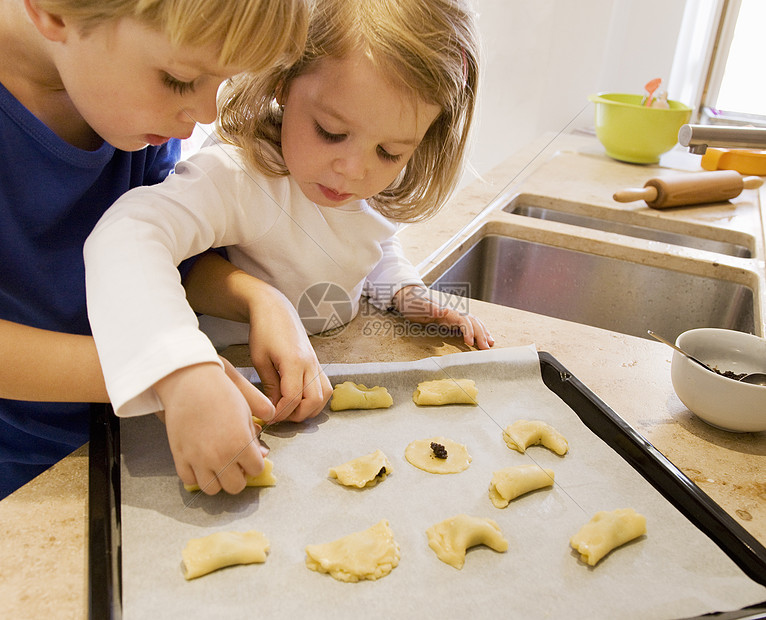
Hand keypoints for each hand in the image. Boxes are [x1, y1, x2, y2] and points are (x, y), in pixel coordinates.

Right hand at [155, 361, 274, 494]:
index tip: (250, 456)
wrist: (189, 382)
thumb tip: (261, 455)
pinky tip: (201, 464)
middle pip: (235, 486)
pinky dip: (197, 476)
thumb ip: (254, 437)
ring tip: (218, 466)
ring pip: (212, 489)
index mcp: (240, 444)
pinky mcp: (180, 457)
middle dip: (239, 476)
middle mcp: (220, 457)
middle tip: (236, 464)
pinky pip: (190, 481)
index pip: (256, 470)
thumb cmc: (221, 392)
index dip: (254, 463)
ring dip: (218, 480)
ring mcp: (198, 459)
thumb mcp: (246, 411)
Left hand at [183, 252, 331, 423]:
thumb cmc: (263, 331)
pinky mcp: (317, 363)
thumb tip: (274, 408)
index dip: (281, 413)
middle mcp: (310, 364)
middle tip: (280, 417)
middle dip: (296, 415)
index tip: (269, 418)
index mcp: (294, 362)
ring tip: (291, 411)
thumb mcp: (260, 359)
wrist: (275, 309)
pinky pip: (325, 387)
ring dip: (309, 409)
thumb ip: (269, 386)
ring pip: (323, 396)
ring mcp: (316, 363)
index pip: (293, 398)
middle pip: (313, 401)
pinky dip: (316, 399)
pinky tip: (301, 401)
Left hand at [393, 285, 493, 349]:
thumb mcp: (417, 306)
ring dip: (483, 332)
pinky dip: (477, 331)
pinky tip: (482, 337)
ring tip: (491, 344)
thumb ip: (429, 308)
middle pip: (472, 321)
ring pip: (473, 322)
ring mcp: (454, 314)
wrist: (408, 296)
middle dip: (481, 334)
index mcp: (446, 310)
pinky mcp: (452, 319)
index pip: (463, 320)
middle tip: (486, 349)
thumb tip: (443, 310)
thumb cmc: (412, 303)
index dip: (468, 331)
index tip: (469, 343)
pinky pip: (468, 324)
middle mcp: (453, 311)